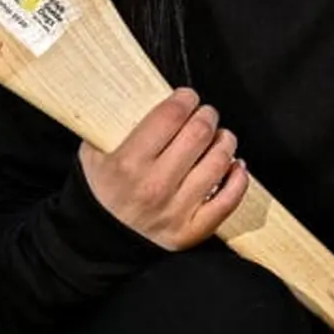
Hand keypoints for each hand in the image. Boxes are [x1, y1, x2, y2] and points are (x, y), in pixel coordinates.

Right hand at [80, 87, 243, 249]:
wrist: (99, 237)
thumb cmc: (101, 188)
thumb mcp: (95, 152)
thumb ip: (118, 125)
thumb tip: (153, 97)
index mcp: (128, 163)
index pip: (170, 117)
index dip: (185, 99)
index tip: (188, 96)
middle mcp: (154, 186)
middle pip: (199, 134)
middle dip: (207, 116)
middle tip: (206, 114)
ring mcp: (175, 210)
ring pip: (219, 162)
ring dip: (226, 142)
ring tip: (221, 137)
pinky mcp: (191, 231)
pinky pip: (229, 200)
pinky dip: (238, 178)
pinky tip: (235, 165)